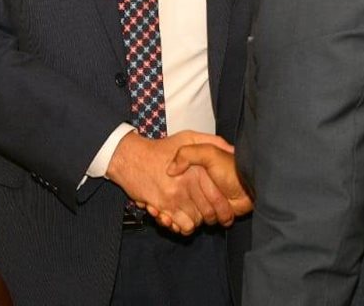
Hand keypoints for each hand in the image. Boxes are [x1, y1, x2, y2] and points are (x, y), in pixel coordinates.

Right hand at [106, 130, 234, 234]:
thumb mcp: (188, 136)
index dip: (222, 203)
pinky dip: (183, 226)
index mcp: (198, 168)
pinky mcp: (163, 207)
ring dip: (196, 220)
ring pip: (197, 221)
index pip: (219, 195)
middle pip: (210, 211)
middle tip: (208, 211)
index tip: (223, 203)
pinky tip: (180, 218)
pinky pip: (182, 226)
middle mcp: (189, 183)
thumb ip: (212, 141)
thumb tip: (233, 150)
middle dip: (212, 215)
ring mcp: (176, 196)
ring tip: (193, 213)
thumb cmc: (159, 148)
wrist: (130, 156)